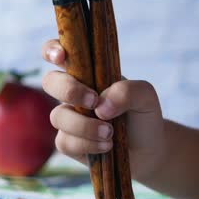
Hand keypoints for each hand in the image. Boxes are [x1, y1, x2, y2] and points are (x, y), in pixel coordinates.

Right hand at [41, 39, 166, 179]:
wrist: (148, 148)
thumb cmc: (142, 115)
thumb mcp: (145, 96)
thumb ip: (128, 91)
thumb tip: (101, 106)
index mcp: (86, 72)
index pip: (58, 52)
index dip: (52, 50)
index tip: (61, 57)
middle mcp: (72, 92)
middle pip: (50, 82)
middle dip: (68, 90)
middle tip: (93, 100)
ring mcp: (67, 117)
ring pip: (58, 116)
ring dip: (84, 125)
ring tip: (110, 132)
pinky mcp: (68, 142)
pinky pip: (65, 142)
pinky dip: (87, 144)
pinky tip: (107, 145)